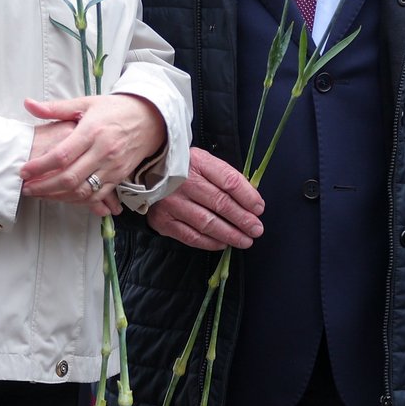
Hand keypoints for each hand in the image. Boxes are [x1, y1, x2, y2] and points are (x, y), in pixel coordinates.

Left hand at [19, 95, 167, 216]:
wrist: (149, 119)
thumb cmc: (114, 110)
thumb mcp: (85, 103)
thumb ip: (55, 107)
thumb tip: (28, 104)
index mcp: (92, 131)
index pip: (61, 155)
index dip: (40, 166)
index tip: (23, 171)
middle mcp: (103, 151)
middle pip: (70, 178)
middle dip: (44, 187)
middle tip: (27, 188)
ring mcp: (113, 167)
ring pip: (82, 191)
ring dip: (58, 196)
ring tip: (41, 194)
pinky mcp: (119, 177)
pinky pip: (97, 196)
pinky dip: (78, 200)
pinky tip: (63, 197)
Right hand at [143, 147, 264, 250]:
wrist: (145, 174)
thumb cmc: (182, 168)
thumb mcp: (203, 161)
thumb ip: (225, 177)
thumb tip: (251, 200)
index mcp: (197, 162)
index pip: (228, 181)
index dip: (248, 196)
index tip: (259, 208)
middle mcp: (183, 182)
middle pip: (220, 203)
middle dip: (243, 219)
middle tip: (256, 229)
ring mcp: (171, 203)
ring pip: (207, 223)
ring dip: (230, 234)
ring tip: (246, 240)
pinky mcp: (163, 221)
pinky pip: (191, 236)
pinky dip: (210, 242)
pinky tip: (223, 243)